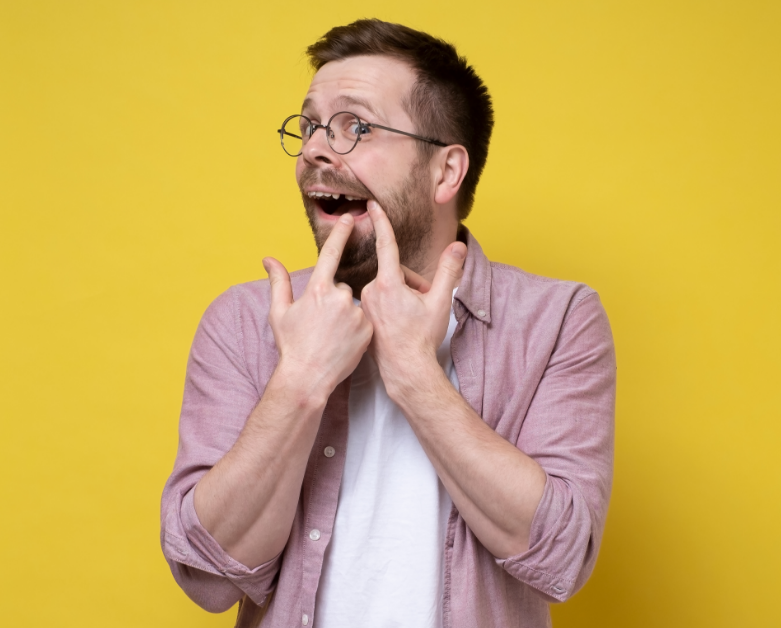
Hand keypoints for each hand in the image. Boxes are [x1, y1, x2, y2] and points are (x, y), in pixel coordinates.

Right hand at [263, 214, 372, 397]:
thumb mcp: (279, 312)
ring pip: (352, 304)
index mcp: (317, 290)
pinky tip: (344, 341)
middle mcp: (339, 298)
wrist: (308, 377)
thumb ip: (278, 282)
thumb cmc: (291, 345)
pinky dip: (356, 326)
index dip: (341, 233)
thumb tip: (268, 259)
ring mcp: (356, 313)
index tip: (350, 218)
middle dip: (332, 300)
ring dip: (344, 313)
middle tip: (321, 324)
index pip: (331, 253)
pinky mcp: (368, 328)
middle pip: (340, 287)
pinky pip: (363, 318)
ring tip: (332, 335)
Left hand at [360, 201, 465, 394]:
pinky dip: (391, 306)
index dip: (381, 222)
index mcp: (388, 284)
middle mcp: (371, 291)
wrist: (405, 369)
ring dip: (402, 295)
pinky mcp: (363, 315)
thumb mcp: (440, 302)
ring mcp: (365, 304)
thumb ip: (448, 271)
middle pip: (394, 272)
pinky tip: (399, 324)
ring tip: (411, 317)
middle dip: (412, 283)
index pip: (386, 245)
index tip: (371, 205)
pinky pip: (379, 300)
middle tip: (423, 304)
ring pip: (387, 287)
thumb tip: (458, 247)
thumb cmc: (421, 338)